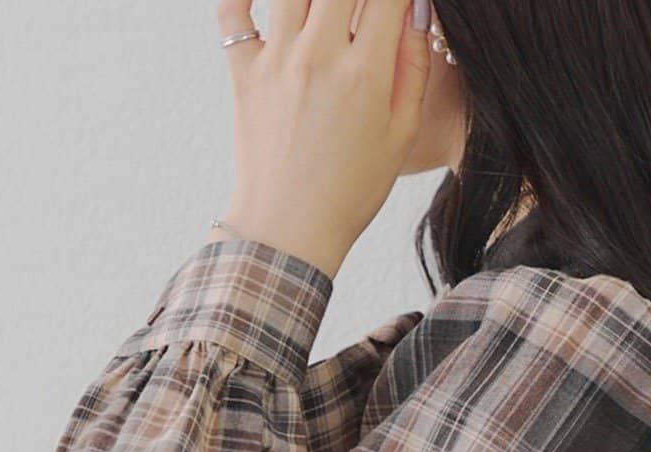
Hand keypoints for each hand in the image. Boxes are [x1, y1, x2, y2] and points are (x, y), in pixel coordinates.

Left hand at [215, 0, 431, 278]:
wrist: (291, 230)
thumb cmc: (350, 191)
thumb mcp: (400, 135)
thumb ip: (413, 67)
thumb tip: (416, 11)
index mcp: (366, 72)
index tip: (395, 3)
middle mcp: (319, 56)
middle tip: (360, 9)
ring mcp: (277, 60)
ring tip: (323, 11)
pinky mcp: (243, 71)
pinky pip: (233, 10)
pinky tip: (264, 0)